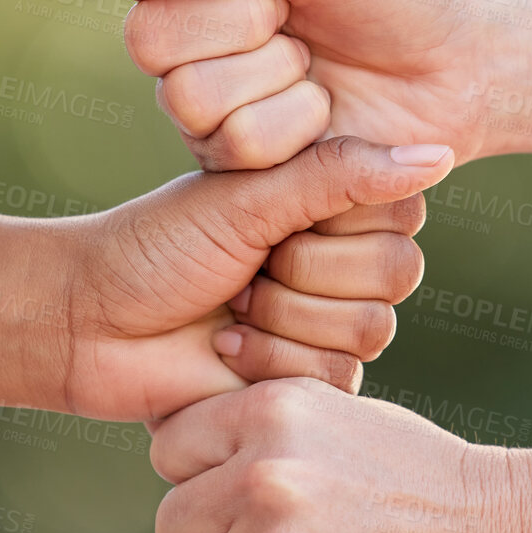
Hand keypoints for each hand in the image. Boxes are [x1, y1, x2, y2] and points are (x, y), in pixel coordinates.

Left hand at [0, 138, 451, 422]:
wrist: (91, 324)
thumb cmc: (157, 248)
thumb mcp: (249, 197)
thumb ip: (341, 174)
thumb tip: (440, 152)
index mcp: (330, 198)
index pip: (399, 205)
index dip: (338, 216)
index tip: (271, 213)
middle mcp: (341, 257)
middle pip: (396, 270)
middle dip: (308, 270)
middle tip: (247, 266)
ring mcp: (329, 319)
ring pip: (372, 326)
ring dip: (287, 317)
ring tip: (233, 306)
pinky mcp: (313, 379)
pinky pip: (342, 375)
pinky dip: (274, 359)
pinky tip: (228, 347)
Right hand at [116, 0, 531, 170]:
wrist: (464, 53)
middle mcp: (184, 34)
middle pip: (151, 40)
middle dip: (245, 22)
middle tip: (296, 13)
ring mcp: (206, 103)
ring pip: (189, 99)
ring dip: (276, 76)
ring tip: (315, 61)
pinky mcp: (240, 166)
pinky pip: (237, 148)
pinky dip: (300, 123)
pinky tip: (328, 107)